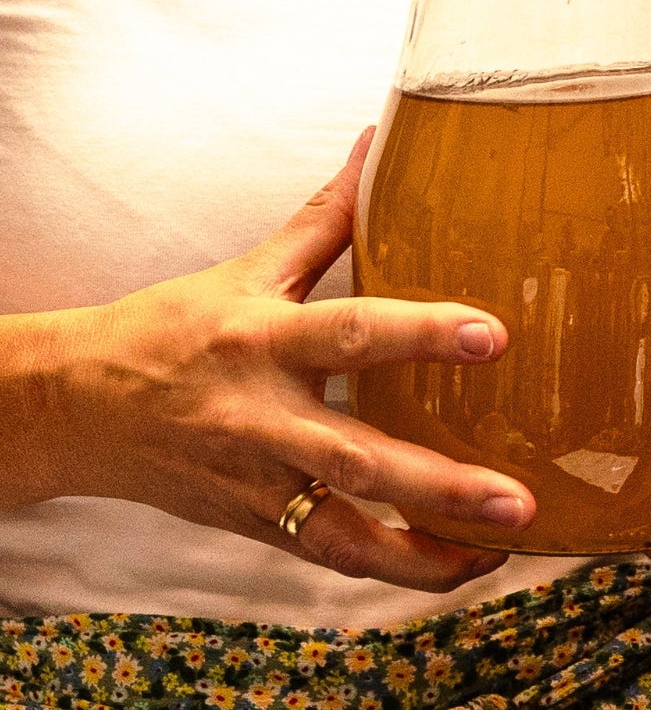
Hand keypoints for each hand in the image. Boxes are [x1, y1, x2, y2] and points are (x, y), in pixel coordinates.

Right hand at [28, 133, 536, 589]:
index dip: (423, 334)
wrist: (75, 407)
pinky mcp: (251, 526)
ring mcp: (255, 484)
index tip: (494, 336)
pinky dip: (390, 568)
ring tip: (498, 555)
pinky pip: (326, 556)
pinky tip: (453, 565)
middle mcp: (261, 420)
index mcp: (265, 342)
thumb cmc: (170, 329)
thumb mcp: (249, 268)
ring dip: (424, 556)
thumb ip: (325, 214)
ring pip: (343, 537)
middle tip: (516, 500)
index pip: (354, 333)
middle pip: (357, 461)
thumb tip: (378, 141)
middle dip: (441, 487)